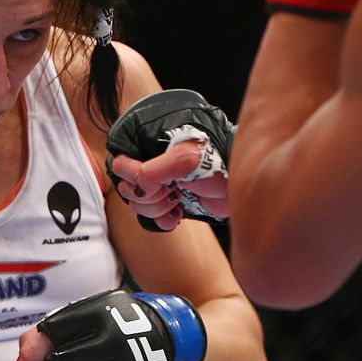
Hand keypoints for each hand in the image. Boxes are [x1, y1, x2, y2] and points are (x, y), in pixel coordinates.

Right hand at [105, 90, 234, 231]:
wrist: (242, 184)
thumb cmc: (220, 162)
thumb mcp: (187, 159)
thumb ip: (154, 169)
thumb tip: (138, 184)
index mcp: (152, 140)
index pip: (119, 161)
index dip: (131, 174)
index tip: (150, 179)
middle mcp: (153, 160)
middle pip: (126, 186)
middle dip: (148, 194)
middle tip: (171, 189)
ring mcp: (161, 181)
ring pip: (138, 204)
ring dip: (157, 208)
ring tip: (177, 199)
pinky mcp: (170, 201)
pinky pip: (151, 218)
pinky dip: (162, 220)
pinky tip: (178, 213)